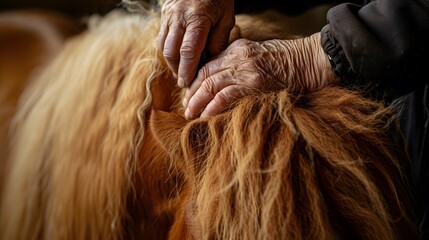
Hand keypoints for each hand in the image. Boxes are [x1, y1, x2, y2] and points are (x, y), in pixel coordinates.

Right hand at [158, 0, 234, 87]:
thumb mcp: (226, 17)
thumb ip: (218, 40)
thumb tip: (209, 62)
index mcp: (197, 18)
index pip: (188, 51)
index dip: (187, 71)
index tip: (187, 84)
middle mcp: (179, 17)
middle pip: (172, 52)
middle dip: (177, 70)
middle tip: (184, 82)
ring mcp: (169, 15)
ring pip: (163, 45)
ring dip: (171, 62)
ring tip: (180, 72)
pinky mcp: (164, 13)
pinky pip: (162, 36)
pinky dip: (168, 50)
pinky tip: (177, 57)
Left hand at [183, 33, 339, 118]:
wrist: (309, 61)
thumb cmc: (287, 62)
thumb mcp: (258, 56)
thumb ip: (240, 65)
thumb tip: (223, 85)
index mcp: (236, 49)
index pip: (208, 66)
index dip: (195, 82)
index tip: (189, 95)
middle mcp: (236, 57)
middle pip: (205, 76)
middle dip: (192, 94)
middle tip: (186, 108)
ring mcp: (244, 70)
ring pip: (210, 86)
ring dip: (197, 103)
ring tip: (191, 116)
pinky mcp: (252, 84)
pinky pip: (225, 96)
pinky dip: (212, 108)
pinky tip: (205, 117)